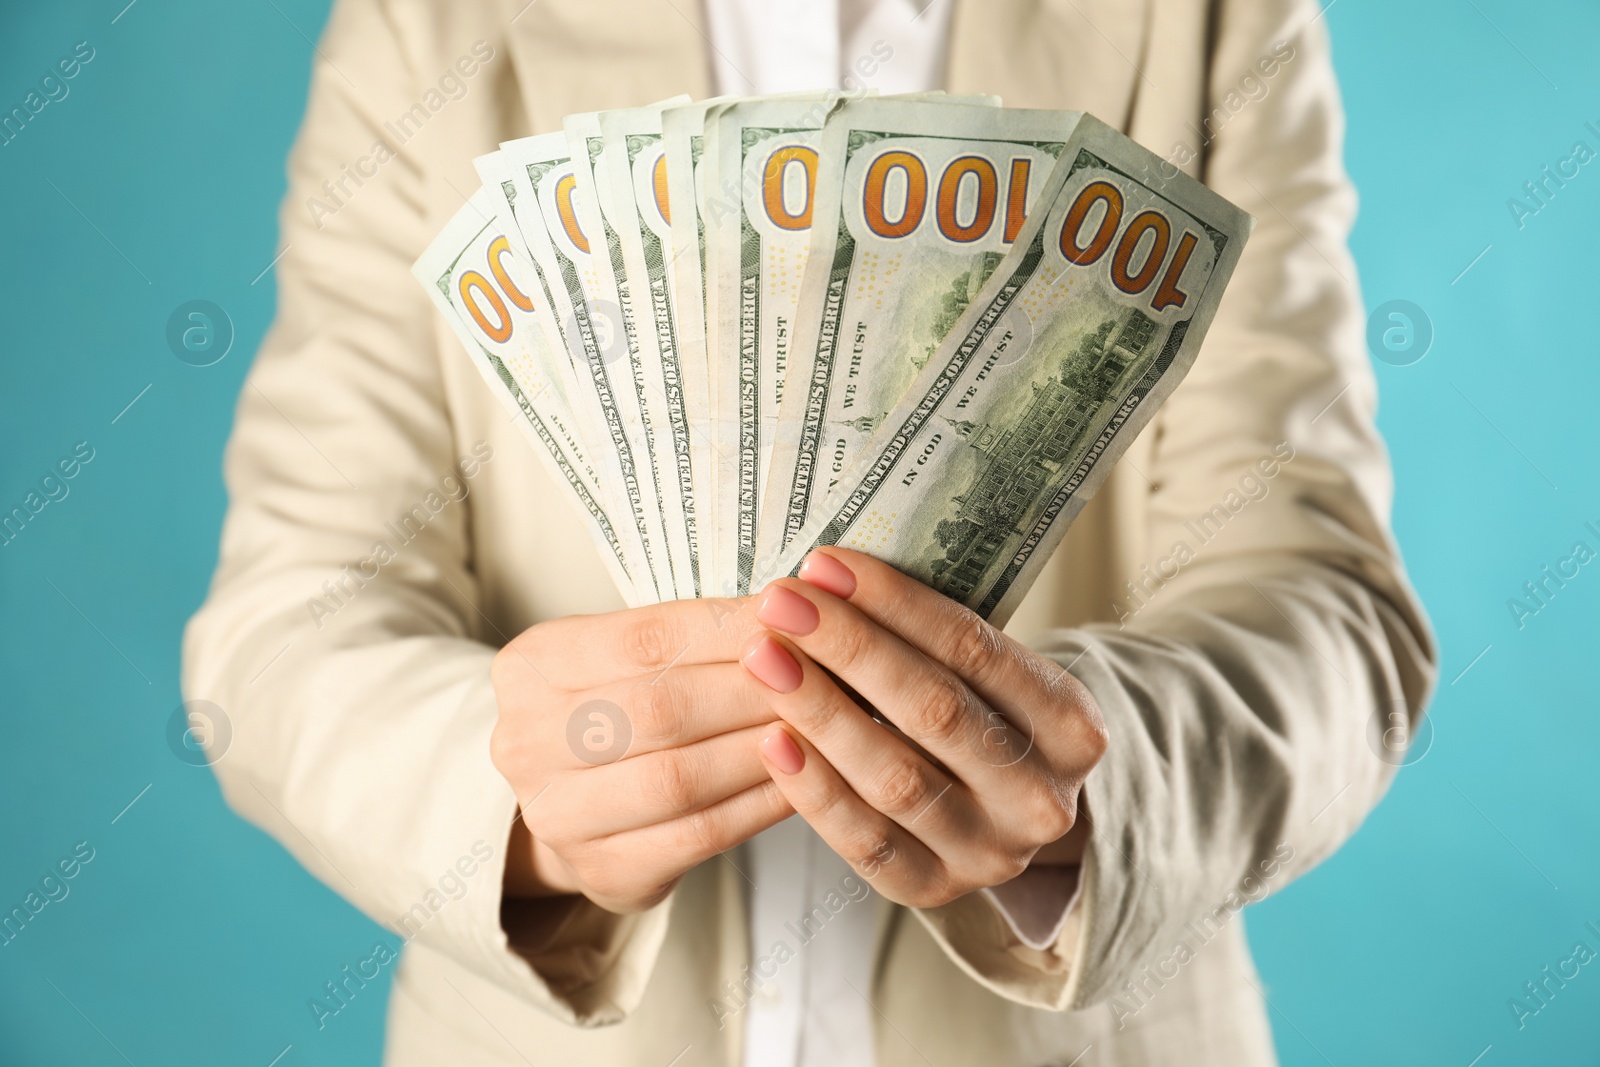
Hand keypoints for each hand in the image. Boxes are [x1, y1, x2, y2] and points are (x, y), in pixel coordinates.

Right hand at [489, 598, 791, 913]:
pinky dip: (760, 804)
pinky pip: (699, 835)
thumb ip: (691, 636)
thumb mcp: (625, 658)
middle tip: (827, 674)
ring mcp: (557, 817)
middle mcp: (526, 742)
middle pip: (663, 709)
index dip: (732, 628)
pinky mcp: (602, 873)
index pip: (646, 638)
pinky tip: (803, 780)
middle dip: (756, 689)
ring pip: (681, 778)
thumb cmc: (618, 715)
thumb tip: (800, 606)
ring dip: (764, 749)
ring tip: (822, 724)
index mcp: (530, 667)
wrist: (577, 811)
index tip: (803, 617)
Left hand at [741, 548, 1107, 908]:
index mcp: (1072, 725)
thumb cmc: (981, 717)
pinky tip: (771, 740)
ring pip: (897, 778)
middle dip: (851, 649)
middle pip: (936, 712)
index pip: (977, 649)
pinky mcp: (932, 890)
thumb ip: (934, 639)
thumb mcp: (993, 676)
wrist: (1004, 817)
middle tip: (784, 604)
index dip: (896, 603)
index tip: (827, 564)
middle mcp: (1042, 797)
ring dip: (821, 711)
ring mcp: (990, 854)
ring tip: (764, 659)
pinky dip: (815, 789)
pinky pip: (867, 841)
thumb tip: (832, 578)